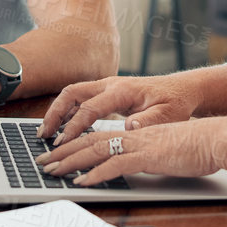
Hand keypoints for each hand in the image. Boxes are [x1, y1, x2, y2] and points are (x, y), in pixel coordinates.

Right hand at [37, 74, 201, 144]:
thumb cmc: (176, 103)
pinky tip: (62, 128)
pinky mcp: (107, 92)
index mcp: (123, 90)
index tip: (63, 142)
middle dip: (54, 113)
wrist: (182, 90)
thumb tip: (129, 126)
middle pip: (72, 93)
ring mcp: (107, 86)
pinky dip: (67, 111)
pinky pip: (81, 98)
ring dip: (57, 111)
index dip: (74, 126)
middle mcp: (111, 84)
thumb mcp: (168, 115)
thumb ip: (149, 121)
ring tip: (46, 133)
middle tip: (43, 135)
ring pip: (73, 94)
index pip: (90, 108)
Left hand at [37, 118, 226, 186]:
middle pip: (90, 141)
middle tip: (44, 163)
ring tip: (53, 171)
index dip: (75, 145)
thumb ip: (146, 155)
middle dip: (64, 153)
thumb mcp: (165, 151)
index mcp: (136, 132)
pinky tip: (83, 183)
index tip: (58, 154)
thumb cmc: (197, 147)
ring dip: (71, 162)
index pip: (98, 137)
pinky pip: (115, 165)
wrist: (217, 140)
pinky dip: (96, 174)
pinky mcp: (148, 156)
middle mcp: (133, 135)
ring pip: (96, 150)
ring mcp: (139, 144)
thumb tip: (131, 165)